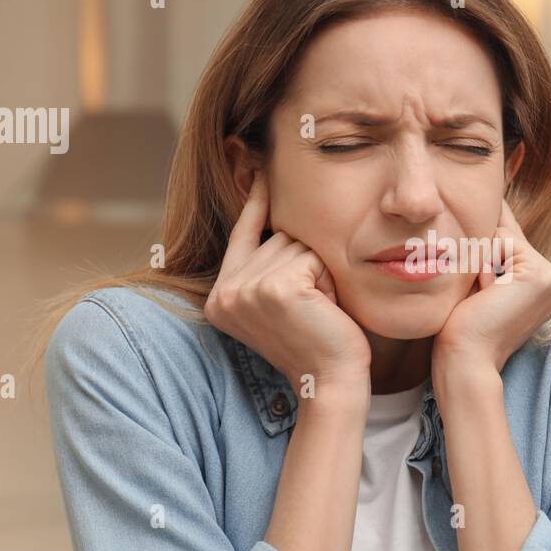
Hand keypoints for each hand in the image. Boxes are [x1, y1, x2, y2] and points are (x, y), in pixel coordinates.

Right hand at [203, 169, 370, 394]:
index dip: (256, 202)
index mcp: (219, 297)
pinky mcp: (274, 288)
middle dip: (306, 262)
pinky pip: (313, 257)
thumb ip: (268, 263)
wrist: (331, 381)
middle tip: (315, 307)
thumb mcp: (282, 300)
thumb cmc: (317, 341)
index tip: (261, 170)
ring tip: (320, 309)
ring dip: (320, 272)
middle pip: (278, 236)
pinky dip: (329, 278)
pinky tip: (326, 308)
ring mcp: (245, 289)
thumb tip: (267, 201)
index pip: (241, 233)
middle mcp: (224, 292)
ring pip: (297, 245)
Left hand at [433, 198, 550, 374]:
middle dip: (482, 259)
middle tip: (483, 299)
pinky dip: (482, 266)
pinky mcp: (540, 274)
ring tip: (484, 298)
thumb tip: (491, 201)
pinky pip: (498, 241)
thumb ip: (495, 247)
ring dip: (480, 264)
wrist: (467, 359)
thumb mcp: (485, 280)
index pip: (512, 242)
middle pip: (506, 235)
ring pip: (500, 236)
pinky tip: (487, 295)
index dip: (486, 255)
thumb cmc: (466, 326)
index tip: (485, 290)